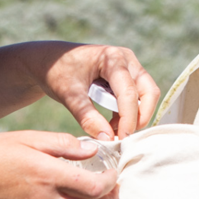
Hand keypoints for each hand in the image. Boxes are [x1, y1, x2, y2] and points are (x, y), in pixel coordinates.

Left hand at [30, 42, 160, 139]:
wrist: (50, 61)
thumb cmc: (57, 72)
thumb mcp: (68, 95)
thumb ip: (87, 117)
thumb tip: (107, 139)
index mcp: (112, 58)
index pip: (128, 92)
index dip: (128, 118)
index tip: (121, 140)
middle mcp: (126, 60)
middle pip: (148, 92)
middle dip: (140, 117)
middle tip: (124, 136)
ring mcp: (129, 67)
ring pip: (147, 95)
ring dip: (135, 115)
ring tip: (114, 131)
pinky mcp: (127, 76)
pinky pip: (138, 97)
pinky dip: (129, 113)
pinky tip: (112, 124)